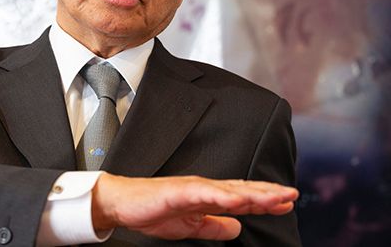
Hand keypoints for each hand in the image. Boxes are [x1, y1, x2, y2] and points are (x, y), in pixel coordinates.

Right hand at [91, 173, 298, 240]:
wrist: (123, 203)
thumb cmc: (153, 210)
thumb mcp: (191, 226)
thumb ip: (214, 226)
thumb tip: (237, 229)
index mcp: (207, 197)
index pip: (241, 197)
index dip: (265, 200)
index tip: (287, 202)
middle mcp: (203, 188)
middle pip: (241, 190)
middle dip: (267, 193)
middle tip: (293, 195)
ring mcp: (192, 188)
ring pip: (228, 189)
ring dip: (253, 192)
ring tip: (275, 197)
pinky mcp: (178, 191)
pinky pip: (203, 193)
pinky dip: (221, 195)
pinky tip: (237, 199)